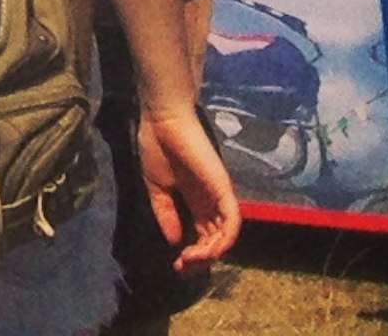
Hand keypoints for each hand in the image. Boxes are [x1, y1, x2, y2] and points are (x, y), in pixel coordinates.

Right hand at [135, 100, 239, 267]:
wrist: (162, 119)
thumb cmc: (156, 145)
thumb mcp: (155, 186)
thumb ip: (166, 213)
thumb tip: (175, 242)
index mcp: (195, 202)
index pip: (203, 236)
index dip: (193, 254)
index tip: (177, 266)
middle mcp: (210, 203)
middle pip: (215, 241)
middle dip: (201, 259)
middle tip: (183, 267)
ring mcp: (219, 197)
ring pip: (225, 237)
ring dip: (210, 254)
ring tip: (190, 260)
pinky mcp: (224, 190)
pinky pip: (231, 223)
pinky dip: (223, 241)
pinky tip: (205, 250)